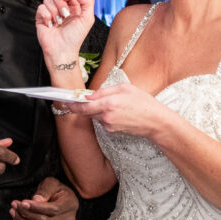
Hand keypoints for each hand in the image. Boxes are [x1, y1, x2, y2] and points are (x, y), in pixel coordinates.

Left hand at [9, 177, 78, 219]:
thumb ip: (44, 191)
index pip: (52, 210)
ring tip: (14, 212)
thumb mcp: (51, 183)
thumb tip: (35, 201)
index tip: (22, 203)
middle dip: (26, 214)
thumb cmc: (56, 190)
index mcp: (70, 204)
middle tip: (14, 205)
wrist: (62, 200)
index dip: (36, 208)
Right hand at [36, 0, 95, 69]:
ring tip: (58, 22)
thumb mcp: (88, 19)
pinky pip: (41, 7)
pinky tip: (51, 24)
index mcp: (73, 7)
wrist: (62, 50)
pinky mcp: (41, 18)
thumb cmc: (75, 38)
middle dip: (61, 3)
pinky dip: (46, 16)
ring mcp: (51, 13)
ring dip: (54, 11)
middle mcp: (61, 8)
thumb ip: (87, 1)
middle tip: (65, 14)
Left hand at [57, 83, 171, 139]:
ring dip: (100, 109)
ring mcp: (109, 125)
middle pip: (88, 111)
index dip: (72, 104)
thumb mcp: (125, 88)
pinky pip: (104, 121)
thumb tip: (90, 94)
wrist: (156, 122)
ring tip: (116, 104)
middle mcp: (106, 116)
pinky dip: (107, 115)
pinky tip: (120, 112)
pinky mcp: (112, 131)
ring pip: (96, 115)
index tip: (65, 101)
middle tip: (91, 98)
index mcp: (108, 103)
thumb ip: (105, 91)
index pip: (83, 106)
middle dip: (87, 104)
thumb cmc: (144, 103)